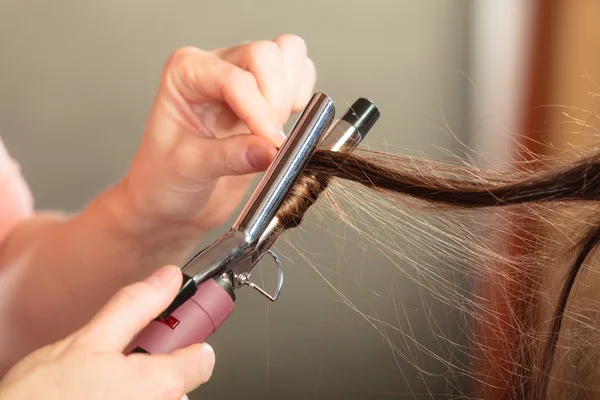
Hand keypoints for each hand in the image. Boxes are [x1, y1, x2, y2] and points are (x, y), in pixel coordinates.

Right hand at [0, 265, 214, 399]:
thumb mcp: (87, 341)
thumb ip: (135, 307)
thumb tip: (168, 280)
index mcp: (161, 385)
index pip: (203, 357)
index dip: (184, 339)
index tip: (172, 329)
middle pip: (180, 379)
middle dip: (155, 364)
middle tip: (120, 360)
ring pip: (159, 398)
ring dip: (137, 389)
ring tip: (100, 386)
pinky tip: (98, 399)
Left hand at [120, 34, 315, 235]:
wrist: (173, 202)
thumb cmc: (165, 180)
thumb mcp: (188, 170)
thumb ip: (229, 157)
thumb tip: (269, 149)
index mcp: (186, 73)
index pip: (234, 77)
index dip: (259, 111)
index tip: (270, 145)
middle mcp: (216, 66)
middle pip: (265, 54)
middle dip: (277, 98)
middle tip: (272, 140)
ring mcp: (244, 76)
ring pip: (288, 54)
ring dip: (293, 92)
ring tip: (275, 132)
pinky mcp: (267, 95)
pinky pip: (300, 74)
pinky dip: (304, 96)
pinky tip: (286, 126)